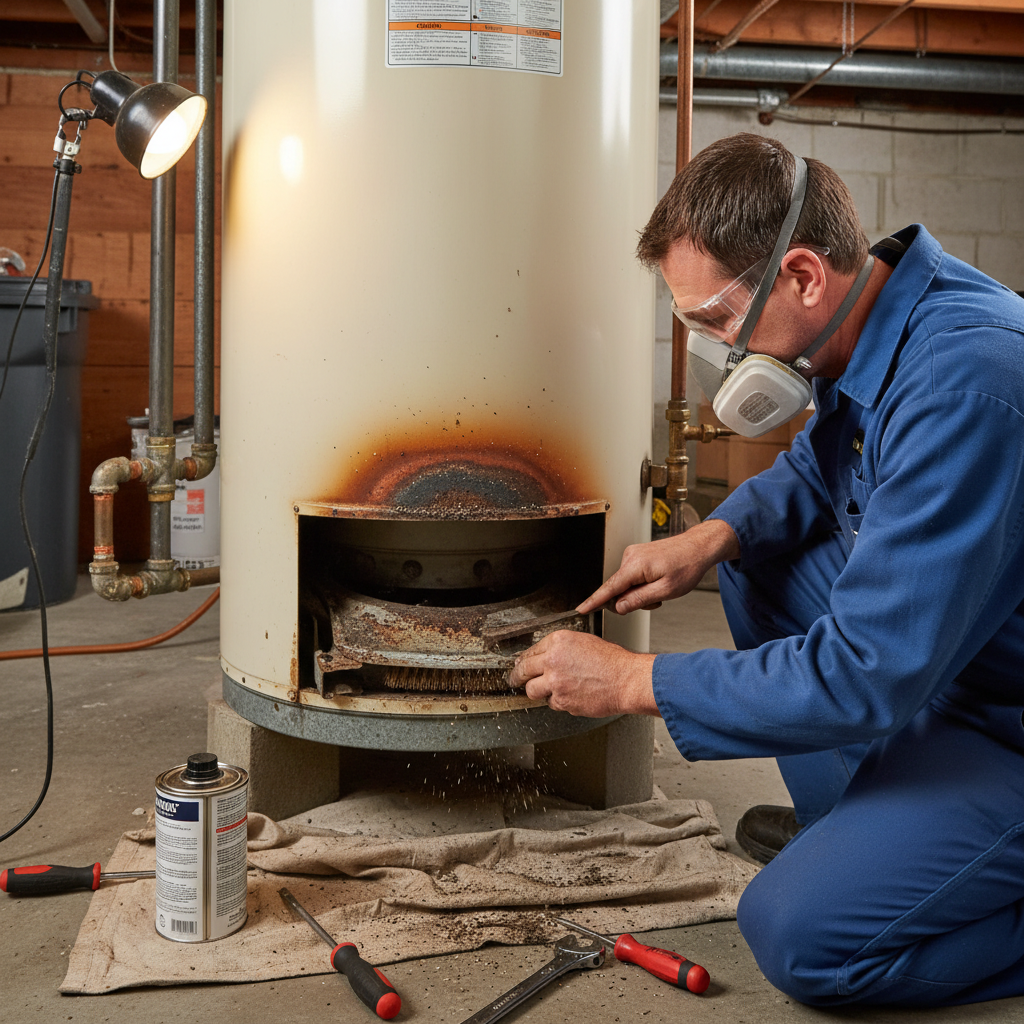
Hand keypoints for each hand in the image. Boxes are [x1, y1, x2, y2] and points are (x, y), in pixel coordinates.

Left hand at [507, 630, 657, 717]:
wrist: (626, 680)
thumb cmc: (612, 662)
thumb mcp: (584, 642)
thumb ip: (562, 648)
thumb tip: (545, 656)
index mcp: (559, 641)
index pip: (531, 651)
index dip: (525, 660)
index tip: (521, 665)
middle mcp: (553, 660)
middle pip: (523, 670)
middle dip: (517, 676)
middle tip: (514, 679)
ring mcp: (555, 682)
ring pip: (532, 690)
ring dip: (537, 691)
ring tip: (545, 690)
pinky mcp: (561, 701)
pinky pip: (551, 703)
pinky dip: (558, 701)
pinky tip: (571, 695)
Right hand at [578, 519, 739, 614]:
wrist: (698, 547)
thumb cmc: (686, 566)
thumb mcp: (665, 590)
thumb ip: (639, 599)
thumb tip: (619, 606)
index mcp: (635, 566)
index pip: (609, 588)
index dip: (594, 601)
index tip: (581, 609)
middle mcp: (630, 557)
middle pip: (618, 588)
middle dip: (631, 600)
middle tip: (654, 602)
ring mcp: (632, 555)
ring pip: (625, 584)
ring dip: (638, 593)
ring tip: (659, 590)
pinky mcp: (636, 555)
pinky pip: (631, 576)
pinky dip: (640, 584)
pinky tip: (655, 582)